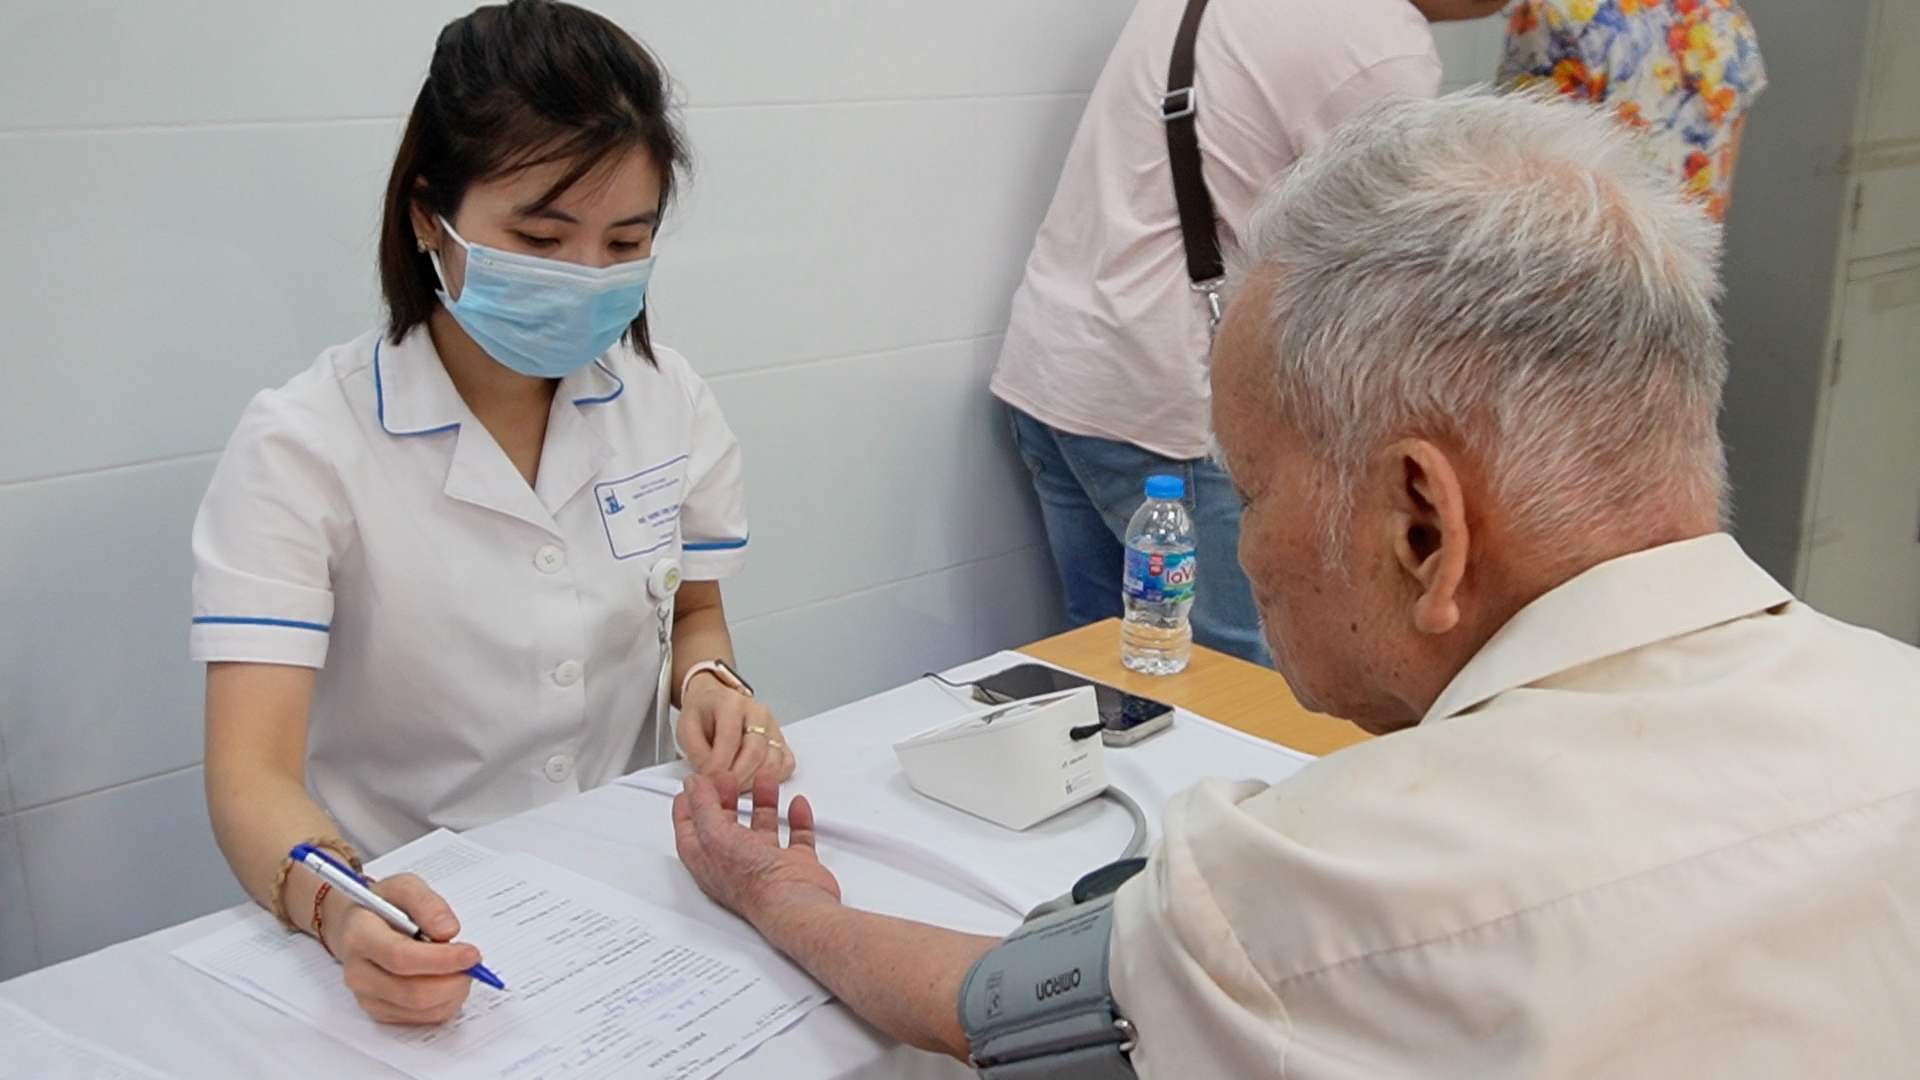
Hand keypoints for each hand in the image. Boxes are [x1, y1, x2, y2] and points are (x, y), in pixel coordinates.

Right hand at [326, 873, 482, 1024]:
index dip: (441, 959)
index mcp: (360, 937)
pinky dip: (445, 1003)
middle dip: (453, 980)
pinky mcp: (380, 1012)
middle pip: (412, 991)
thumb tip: (448, 931)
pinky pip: (421, 1019)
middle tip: (474, 963)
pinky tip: (448, 981)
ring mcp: (368, 996)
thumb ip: (427, 904)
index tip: (472, 954)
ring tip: (461, 969)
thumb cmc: (384, 905)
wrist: (359, 926)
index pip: (401, 957)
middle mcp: (358, 972)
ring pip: (420, 1009)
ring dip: (452, 992)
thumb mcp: (405, 886)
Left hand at [673, 772, 840, 929]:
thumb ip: (703, 806)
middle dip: (726, 797)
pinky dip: (797, 819)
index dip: (691, 801)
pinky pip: (796, 836)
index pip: (690, 826)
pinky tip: (796, 806)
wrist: (794, 901)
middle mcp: (733, 861)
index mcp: (706, 858)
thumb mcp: (714, 834)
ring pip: (762, 827)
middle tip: (728, 776)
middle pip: (725, 824)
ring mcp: (765, 863)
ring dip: (763, 802)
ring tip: (764, 780)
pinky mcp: (794, 865)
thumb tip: (693, 784)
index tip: (697, 780)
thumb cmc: (753, 881)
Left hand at [678, 677, 794, 785]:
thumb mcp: (687, 728)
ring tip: (734, 789)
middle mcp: (758, 713)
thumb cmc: (703, 713)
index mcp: (732, 704)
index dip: (718, 766)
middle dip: (737, 778)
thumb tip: (710, 776)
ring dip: (753, 781)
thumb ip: (696, 753)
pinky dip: (773, 778)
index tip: (708, 782)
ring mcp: (773, 727)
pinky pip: (786, 764)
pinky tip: (754, 782)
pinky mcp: (781, 741)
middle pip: (755, 752)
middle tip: (721, 792)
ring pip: (773, 761)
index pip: (730, 739)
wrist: (715, 703)